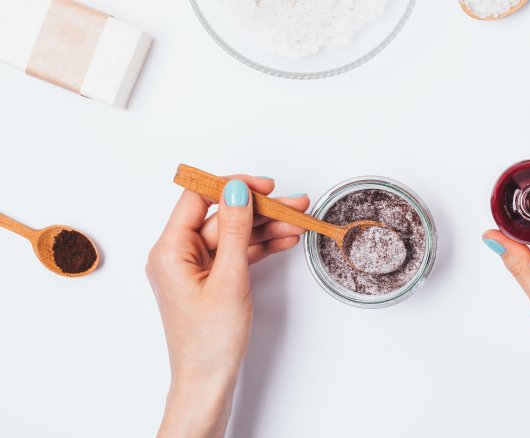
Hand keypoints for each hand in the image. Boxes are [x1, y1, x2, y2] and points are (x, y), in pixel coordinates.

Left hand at [147, 176, 308, 437]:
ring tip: (298, 224)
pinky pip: (235, 252)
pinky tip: (284, 240)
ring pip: (233, 234)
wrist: (208, 382)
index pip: (198, 197)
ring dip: (266, 228)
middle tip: (294, 205)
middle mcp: (177, 254)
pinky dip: (260, 246)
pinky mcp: (209, 279)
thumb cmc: (210, 341)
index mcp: (170, 250)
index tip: (264, 186)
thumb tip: (236, 192)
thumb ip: (234, 231)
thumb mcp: (229, 279)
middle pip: (221, 216)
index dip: (233, 187)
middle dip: (260, 210)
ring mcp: (194, 267)